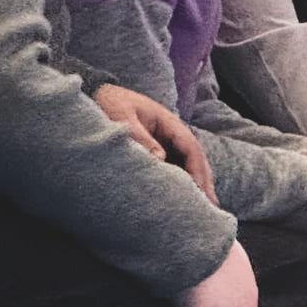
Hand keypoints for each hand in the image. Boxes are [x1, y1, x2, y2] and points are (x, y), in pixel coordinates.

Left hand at [95, 84, 215, 200]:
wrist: (95, 95)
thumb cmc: (109, 104)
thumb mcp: (123, 117)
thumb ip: (140, 136)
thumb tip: (160, 159)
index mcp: (168, 122)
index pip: (191, 148)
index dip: (197, 170)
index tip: (199, 191)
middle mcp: (171, 134)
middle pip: (195, 160)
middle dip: (204, 183)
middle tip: (211, 209)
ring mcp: (165, 143)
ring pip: (187, 166)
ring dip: (196, 186)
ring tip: (203, 211)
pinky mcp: (155, 152)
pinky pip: (174, 170)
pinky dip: (181, 186)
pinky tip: (182, 202)